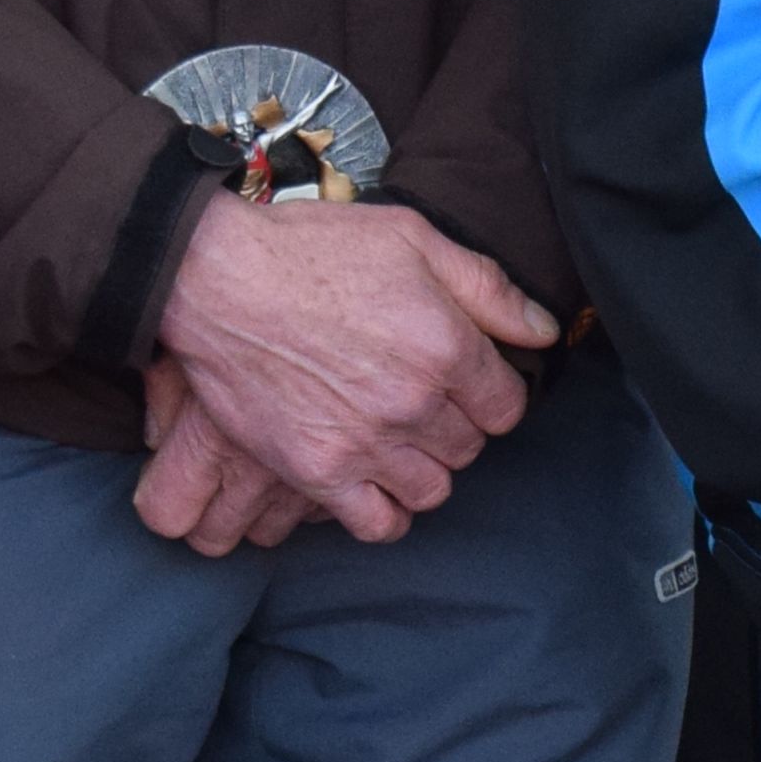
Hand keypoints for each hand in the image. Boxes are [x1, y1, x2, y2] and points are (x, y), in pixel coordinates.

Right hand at [149, 197, 551, 547]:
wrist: (217, 277)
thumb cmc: (313, 250)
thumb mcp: (414, 238)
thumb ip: (488, 288)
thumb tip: (543, 331)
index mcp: (446, 347)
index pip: (506, 407)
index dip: (489, 395)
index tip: (465, 384)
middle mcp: (413, 403)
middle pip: (468, 448)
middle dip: (454, 427)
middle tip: (421, 404)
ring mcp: (364, 443)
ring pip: (431, 489)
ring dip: (422, 468)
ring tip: (398, 441)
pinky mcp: (316, 470)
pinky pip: (376, 523)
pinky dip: (384, 511)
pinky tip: (374, 482)